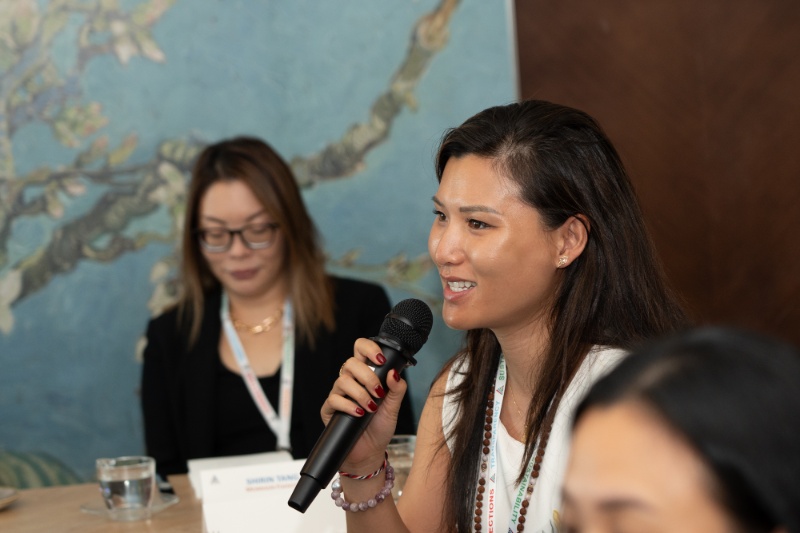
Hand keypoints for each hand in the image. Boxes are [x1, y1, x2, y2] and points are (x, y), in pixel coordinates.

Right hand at [321, 337, 406, 472]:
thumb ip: (397, 389)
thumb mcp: (393, 407)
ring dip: (360, 393)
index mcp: (365, 374)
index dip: (369, 348)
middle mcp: (350, 381)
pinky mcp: (329, 409)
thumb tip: (394, 372)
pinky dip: (349, 405)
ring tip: (371, 408)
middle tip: (378, 393)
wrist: (369, 452)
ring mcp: (338, 394)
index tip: (381, 359)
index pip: (361, 349)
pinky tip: (359, 414)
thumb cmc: (380, 427)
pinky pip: (334, 399)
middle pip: (350, 362)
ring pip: (343, 380)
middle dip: (368, 376)